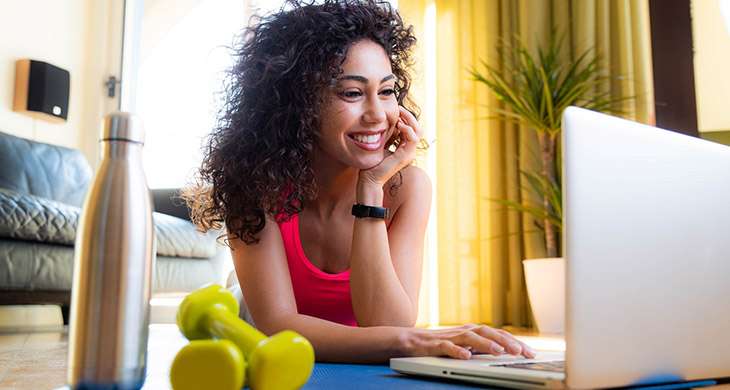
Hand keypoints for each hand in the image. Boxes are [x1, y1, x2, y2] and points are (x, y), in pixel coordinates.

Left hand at [358, 106, 421, 186]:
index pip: (411, 128)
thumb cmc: (372, 163)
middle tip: (399, 108)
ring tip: (399, 114)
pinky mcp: (406, 156)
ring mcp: (409, 154)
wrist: (369, 179)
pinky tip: (399, 124)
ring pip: (418, 131)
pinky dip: (407, 129)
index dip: (405, 117)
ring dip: (409, 120)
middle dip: (409, 116)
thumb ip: (386, 135)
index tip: (396, 109)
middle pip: (417, 128)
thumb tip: (384, 121)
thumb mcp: (380, 144)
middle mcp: (409, 150)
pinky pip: (413, 139)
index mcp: (404, 147)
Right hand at [395, 324, 536, 359]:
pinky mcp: (435, 345)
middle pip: (488, 333)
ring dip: (487, 344)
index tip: (530, 352)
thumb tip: (504, 353)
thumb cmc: (439, 344)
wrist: (409, 341)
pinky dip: (457, 351)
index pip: (497, 334)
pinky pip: (447, 347)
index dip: (515, 342)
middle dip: (506, 342)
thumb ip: (480, 347)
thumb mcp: (464, 346)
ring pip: (471, 338)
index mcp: (472, 332)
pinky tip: (466, 356)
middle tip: (521, 353)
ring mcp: (450, 337)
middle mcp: (464, 332)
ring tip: (500, 352)